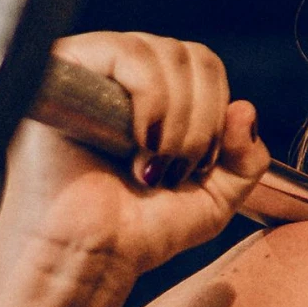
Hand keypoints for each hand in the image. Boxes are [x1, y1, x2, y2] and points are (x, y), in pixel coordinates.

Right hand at [0, 32, 272, 279]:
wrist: (90, 254)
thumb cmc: (140, 229)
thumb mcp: (215, 197)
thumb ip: (247, 158)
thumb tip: (245, 108)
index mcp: (154, 94)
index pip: (204, 65)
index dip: (217, 112)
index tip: (201, 164)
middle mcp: (120, 73)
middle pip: (190, 55)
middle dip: (201, 119)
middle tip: (177, 168)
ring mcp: (90, 68)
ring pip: (161, 52)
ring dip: (176, 116)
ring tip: (153, 163)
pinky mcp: (61, 68)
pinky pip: (127, 53)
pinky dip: (150, 98)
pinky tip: (136, 141)